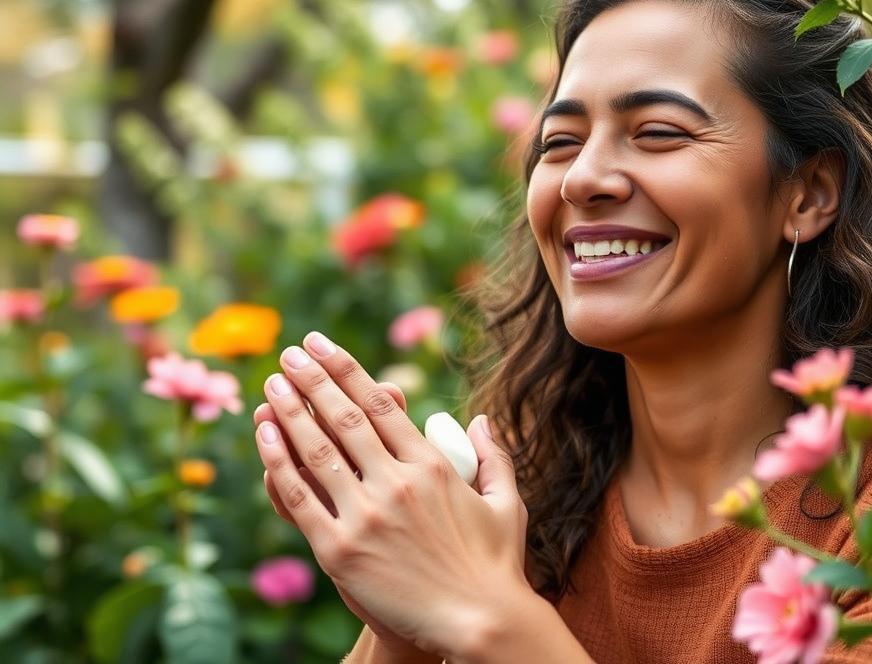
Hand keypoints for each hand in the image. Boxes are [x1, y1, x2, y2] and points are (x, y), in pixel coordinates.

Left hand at [254, 332, 529, 658]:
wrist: (478, 623)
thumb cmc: (496, 566)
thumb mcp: (507, 504)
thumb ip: (492, 457)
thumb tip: (481, 420)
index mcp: (432, 465)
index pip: (379, 404)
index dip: (347, 370)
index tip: (324, 346)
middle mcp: (396, 482)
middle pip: (343, 417)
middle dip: (312, 379)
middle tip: (290, 353)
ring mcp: (366, 516)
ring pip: (317, 451)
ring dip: (290, 411)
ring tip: (272, 384)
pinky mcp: (340, 551)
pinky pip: (299, 499)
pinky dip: (279, 464)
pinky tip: (265, 436)